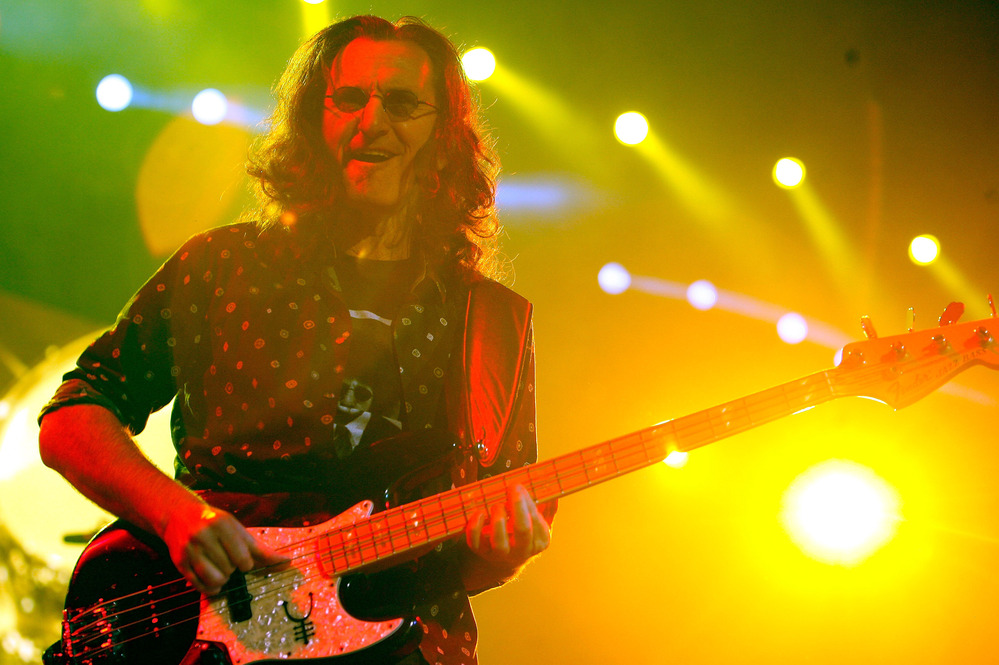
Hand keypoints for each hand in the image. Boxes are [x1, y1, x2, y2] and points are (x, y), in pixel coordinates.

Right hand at [162, 503, 287, 595]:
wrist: (179, 515)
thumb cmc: (215, 524)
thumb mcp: (237, 530)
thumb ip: (260, 549)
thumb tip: (287, 562)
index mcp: (222, 524)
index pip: (243, 557)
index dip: (246, 564)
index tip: (242, 560)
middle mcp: (204, 535)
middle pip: (229, 569)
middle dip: (232, 569)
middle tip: (227, 561)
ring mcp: (190, 549)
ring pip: (215, 579)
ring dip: (222, 580)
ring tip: (221, 570)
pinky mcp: (179, 562)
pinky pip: (200, 586)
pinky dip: (210, 588)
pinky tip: (212, 581)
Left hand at [465, 485, 552, 569]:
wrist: (504, 562)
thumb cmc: (524, 536)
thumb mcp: (540, 526)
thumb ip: (548, 510)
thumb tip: (554, 495)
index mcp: (539, 541)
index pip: (535, 520)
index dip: (527, 501)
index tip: (519, 486)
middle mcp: (521, 550)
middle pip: (523, 530)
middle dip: (518, 506)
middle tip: (513, 487)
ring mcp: (500, 553)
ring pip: (499, 541)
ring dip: (498, 518)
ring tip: (497, 505)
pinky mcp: (481, 552)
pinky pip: (476, 541)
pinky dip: (475, 526)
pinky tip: (480, 513)